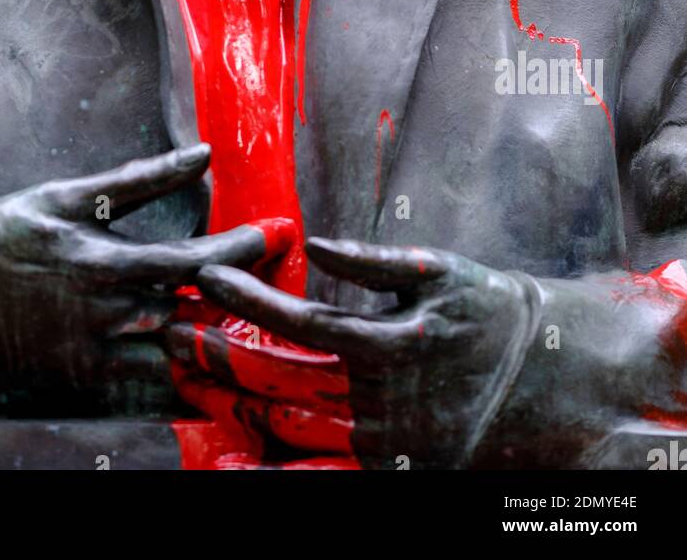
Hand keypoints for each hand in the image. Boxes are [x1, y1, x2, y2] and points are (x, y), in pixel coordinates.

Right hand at [0, 144, 292, 410]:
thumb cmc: (7, 233)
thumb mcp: (68, 197)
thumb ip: (140, 179)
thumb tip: (203, 152)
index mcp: (104, 264)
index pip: (193, 263)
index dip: (242, 250)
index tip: (279, 233)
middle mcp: (105, 317)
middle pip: (197, 317)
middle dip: (249, 302)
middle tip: (290, 286)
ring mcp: (94, 359)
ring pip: (177, 364)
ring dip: (225, 348)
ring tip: (271, 330)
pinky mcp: (82, 387)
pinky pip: (147, 396)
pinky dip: (187, 386)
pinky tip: (221, 375)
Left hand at [193, 240, 537, 468]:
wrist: (553, 381)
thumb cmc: (495, 312)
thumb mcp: (445, 274)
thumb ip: (377, 263)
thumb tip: (318, 245)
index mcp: (390, 343)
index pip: (300, 320)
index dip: (247, 298)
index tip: (203, 275)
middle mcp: (382, 400)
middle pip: (280, 380)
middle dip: (218, 355)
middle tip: (168, 333)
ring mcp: (386, 443)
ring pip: (292, 430)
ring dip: (234, 407)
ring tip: (185, 383)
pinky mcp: (394, 470)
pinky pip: (325, 477)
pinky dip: (279, 472)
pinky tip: (234, 461)